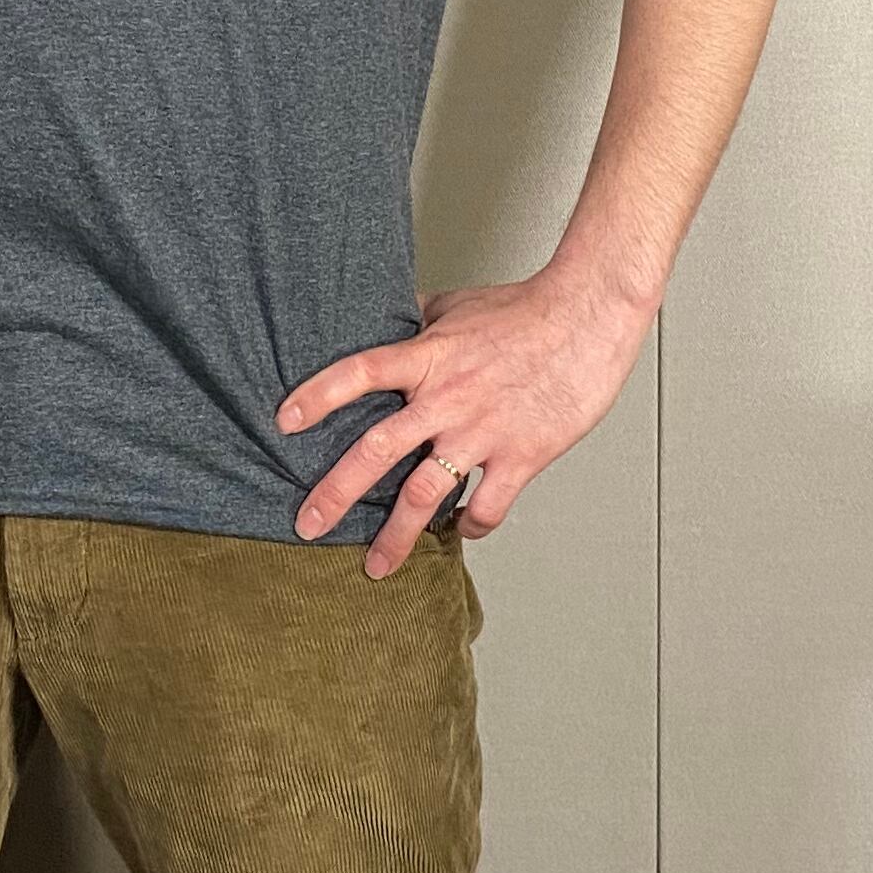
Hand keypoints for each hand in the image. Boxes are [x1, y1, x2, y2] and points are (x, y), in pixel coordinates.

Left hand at [274, 264, 654, 577]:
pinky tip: (461, 532)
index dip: (318, 396)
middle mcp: (446, 400)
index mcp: (427, 358)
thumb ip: (418, 323)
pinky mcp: (521, 457)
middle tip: (307, 525)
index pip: (359, 373)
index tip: (284, 423)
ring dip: (396, 536)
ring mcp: (482, 432)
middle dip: (336, 494)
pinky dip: (470, 526)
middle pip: (377, 451)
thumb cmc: (527, 310)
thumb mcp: (458, 306)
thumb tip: (386, 324)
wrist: (588, 317)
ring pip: (426, 495)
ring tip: (377, 566)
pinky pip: (486, 506)